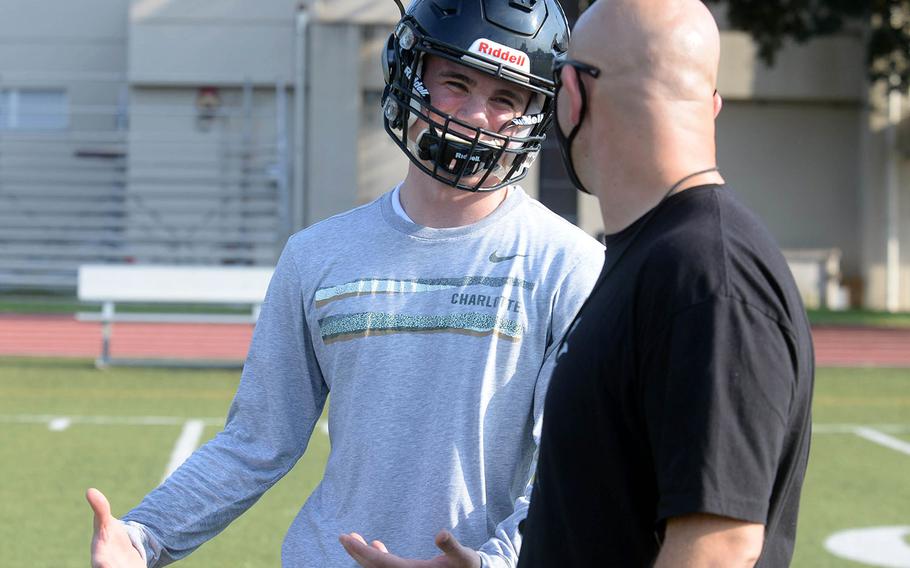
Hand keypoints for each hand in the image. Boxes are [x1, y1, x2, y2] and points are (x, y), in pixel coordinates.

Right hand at [87, 488, 144, 567]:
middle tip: (132, 566)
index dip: (105, 565)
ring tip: (140, 567)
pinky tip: (148, 566)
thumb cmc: (110, 537)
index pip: (102, 564)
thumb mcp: (105, 524)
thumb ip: (100, 509)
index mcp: (101, 560)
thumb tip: (90, 490)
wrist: (121, 550)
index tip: (107, 563)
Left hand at [339, 529, 480, 567]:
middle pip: (374, 567)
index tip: (346, 539)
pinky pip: (389, 566)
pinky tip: (377, 544)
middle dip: (357, 552)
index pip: (381, 563)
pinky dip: (379, 556)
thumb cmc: (468, 567)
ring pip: (379, 567)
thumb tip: (440, 534)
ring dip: (365, 554)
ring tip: (353, 539)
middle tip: (343, 537)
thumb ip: (451, 546)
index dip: (362, 551)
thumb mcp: (463, 556)